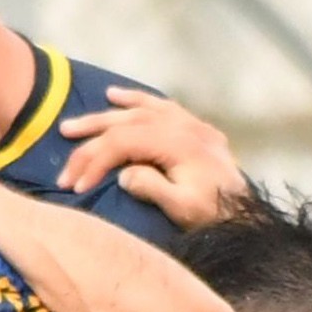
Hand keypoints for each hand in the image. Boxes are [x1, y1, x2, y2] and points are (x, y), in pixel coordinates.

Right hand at [57, 86, 245, 226]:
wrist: (248, 215)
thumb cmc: (216, 216)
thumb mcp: (184, 209)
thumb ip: (154, 189)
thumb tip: (125, 174)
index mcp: (180, 144)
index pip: (125, 143)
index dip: (95, 160)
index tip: (75, 185)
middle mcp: (184, 127)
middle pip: (126, 125)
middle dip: (90, 141)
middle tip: (64, 163)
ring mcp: (190, 124)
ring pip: (138, 111)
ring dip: (104, 117)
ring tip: (74, 125)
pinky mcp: (195, 128)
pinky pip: (159, 105)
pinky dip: (136, 99)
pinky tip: (116, 95)